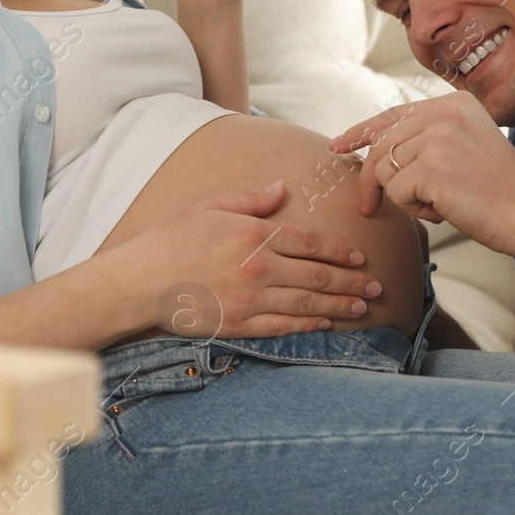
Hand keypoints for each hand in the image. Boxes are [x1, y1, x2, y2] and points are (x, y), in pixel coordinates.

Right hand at [116, 181, 382, 338]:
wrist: (137, 281)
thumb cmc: (169, 239)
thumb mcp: (209, 206)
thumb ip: (250, 200)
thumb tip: (281, 189)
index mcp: (254, 234)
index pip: (310, 243)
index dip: (340, 252)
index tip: (360, 258)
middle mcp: (258, 267)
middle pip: (317, 275)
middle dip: (351, 282)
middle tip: (377, 287)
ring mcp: (250, 298)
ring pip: (307, 302)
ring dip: (339, 306)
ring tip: (362, 307)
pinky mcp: (239, 324)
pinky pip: (283, 326)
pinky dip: (308, 325)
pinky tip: (326, 325)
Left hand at [328, 93, 514, 257]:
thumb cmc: (500, 193)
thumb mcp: (466, 149)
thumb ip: (429, 141)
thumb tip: (379, 152)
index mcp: (454, 103)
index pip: (394, 114)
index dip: (362, 132)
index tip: (340, 145)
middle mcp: (444, 111)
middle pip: (381, 145)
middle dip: (370, 180)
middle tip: (368, 206)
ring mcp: (437, 136)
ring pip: (385, 171)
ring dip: (405, 197)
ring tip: (442, 203)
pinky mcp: (430, 165)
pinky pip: (394, 192)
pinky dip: (413, 209)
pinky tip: (444, 210)